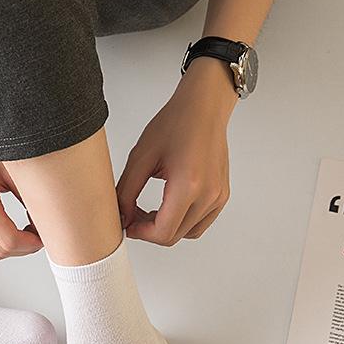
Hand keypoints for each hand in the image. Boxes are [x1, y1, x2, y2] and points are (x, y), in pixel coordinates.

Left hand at [116, 56, 237, 244]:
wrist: (204, 107)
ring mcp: (218, 196)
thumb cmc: (175, 123)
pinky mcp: (222, 195)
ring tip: (149, 212)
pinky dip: (182, 223)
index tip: (128, 223)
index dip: (141, 233)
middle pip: (174, 236)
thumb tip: (121, 217)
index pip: (163, 231)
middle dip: (149, 231)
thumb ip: (126, 192)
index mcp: (189, 185)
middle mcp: (209, 194)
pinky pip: (200, 223)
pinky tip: (167, 207)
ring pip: (187, 233)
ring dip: (166, 229)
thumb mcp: (140, 157)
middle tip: (133, 215)